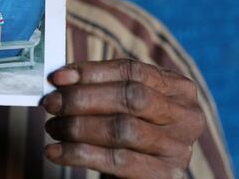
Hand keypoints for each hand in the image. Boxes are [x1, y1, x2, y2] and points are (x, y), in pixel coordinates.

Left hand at [42, 59, 203, 178]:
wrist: (140, 175)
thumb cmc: (127, 134)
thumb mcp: (122, 105)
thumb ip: (100, 88)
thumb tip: (61, 79)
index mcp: (179, 89)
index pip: (132, 71)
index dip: (92, 72)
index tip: (57, 77)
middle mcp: (187, 116)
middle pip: (131, 98)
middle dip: (84, 98)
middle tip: (51, 103)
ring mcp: (179, 148)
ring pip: (123, 129)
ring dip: (78, 127)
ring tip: (53, 127)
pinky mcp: (165, 176)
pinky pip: (117, 161)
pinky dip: (79, 154)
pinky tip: (55, 152)